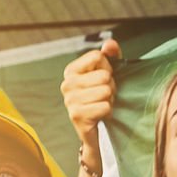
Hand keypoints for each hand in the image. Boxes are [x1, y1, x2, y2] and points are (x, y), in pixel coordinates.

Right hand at [61, 38, 120, 169]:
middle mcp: (66, 84)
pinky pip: (105, 106)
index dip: (108, 68)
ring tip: (102, 105)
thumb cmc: (102, 100)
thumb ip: (110, 57)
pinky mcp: (77, 116)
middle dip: (110, 86)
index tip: (103, 80)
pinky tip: (101, 116)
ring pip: (105, 90)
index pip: (97, 56)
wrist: (96, 133)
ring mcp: (69, 100)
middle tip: (104, 97)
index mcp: (71, 71)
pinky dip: (108, 112)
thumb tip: (110, 43)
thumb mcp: (107, 75)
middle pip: (104, 75)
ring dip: (109, 100)